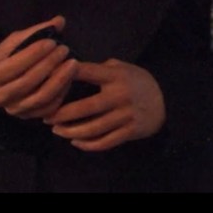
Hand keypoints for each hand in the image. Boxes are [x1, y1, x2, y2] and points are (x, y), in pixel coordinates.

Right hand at [0, 16, 77, 119]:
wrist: (2, 82)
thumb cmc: (9, 58)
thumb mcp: (16, 41)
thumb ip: (36, 31)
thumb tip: (60, 21)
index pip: (14, 65)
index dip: (34, 53)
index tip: (52, 42)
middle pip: (28, 82)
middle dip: (49, 64)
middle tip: (65, 50)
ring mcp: (14, 110)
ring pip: (40, 97)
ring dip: (59, 80)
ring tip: (73, 63)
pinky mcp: (28, 117)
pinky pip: (48, 109)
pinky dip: (61, 94)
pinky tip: (70, 79)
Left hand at [44, 59, 165, 151]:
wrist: (166, 102)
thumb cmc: (139, 82)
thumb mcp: (125, 67)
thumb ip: (103, 67)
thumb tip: (76, 67)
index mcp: (116, 76)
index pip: (86, 72)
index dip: (65, 75)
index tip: (47, 79)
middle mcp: (120, 95)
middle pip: (84, 108)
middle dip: (61, 114)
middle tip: (46, 116)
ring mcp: (125, 115)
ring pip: (92, 128)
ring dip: (70, 131)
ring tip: (57, 130)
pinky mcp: (129, 131)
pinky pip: (104, 141)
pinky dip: (87, 144)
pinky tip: (75, 141)